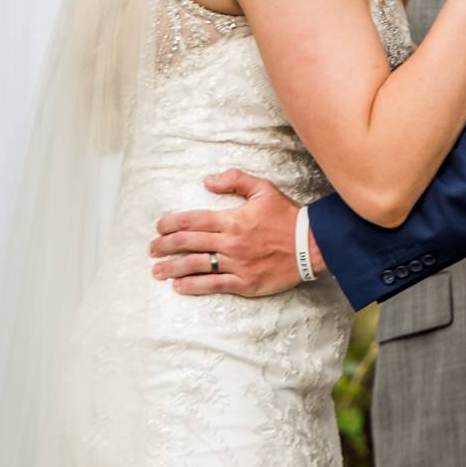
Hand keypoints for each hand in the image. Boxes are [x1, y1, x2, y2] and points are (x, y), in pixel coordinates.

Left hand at [151, 170, 305, 294]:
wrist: (313, 244)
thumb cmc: (287, 216)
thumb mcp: (263, 189)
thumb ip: (234, 180)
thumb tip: (206, 180)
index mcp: (232, 219)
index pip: (191, 220)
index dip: (169, 224)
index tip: (158, 227)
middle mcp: (230, 242)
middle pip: (187, 244)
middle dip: (164, 246)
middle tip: (152, 249)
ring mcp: (237, 264)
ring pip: (195, 266)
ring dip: (172, 269)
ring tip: (157, 271)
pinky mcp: (245, 283)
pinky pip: (213, 285)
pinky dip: (193, 286)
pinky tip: (179, 287)